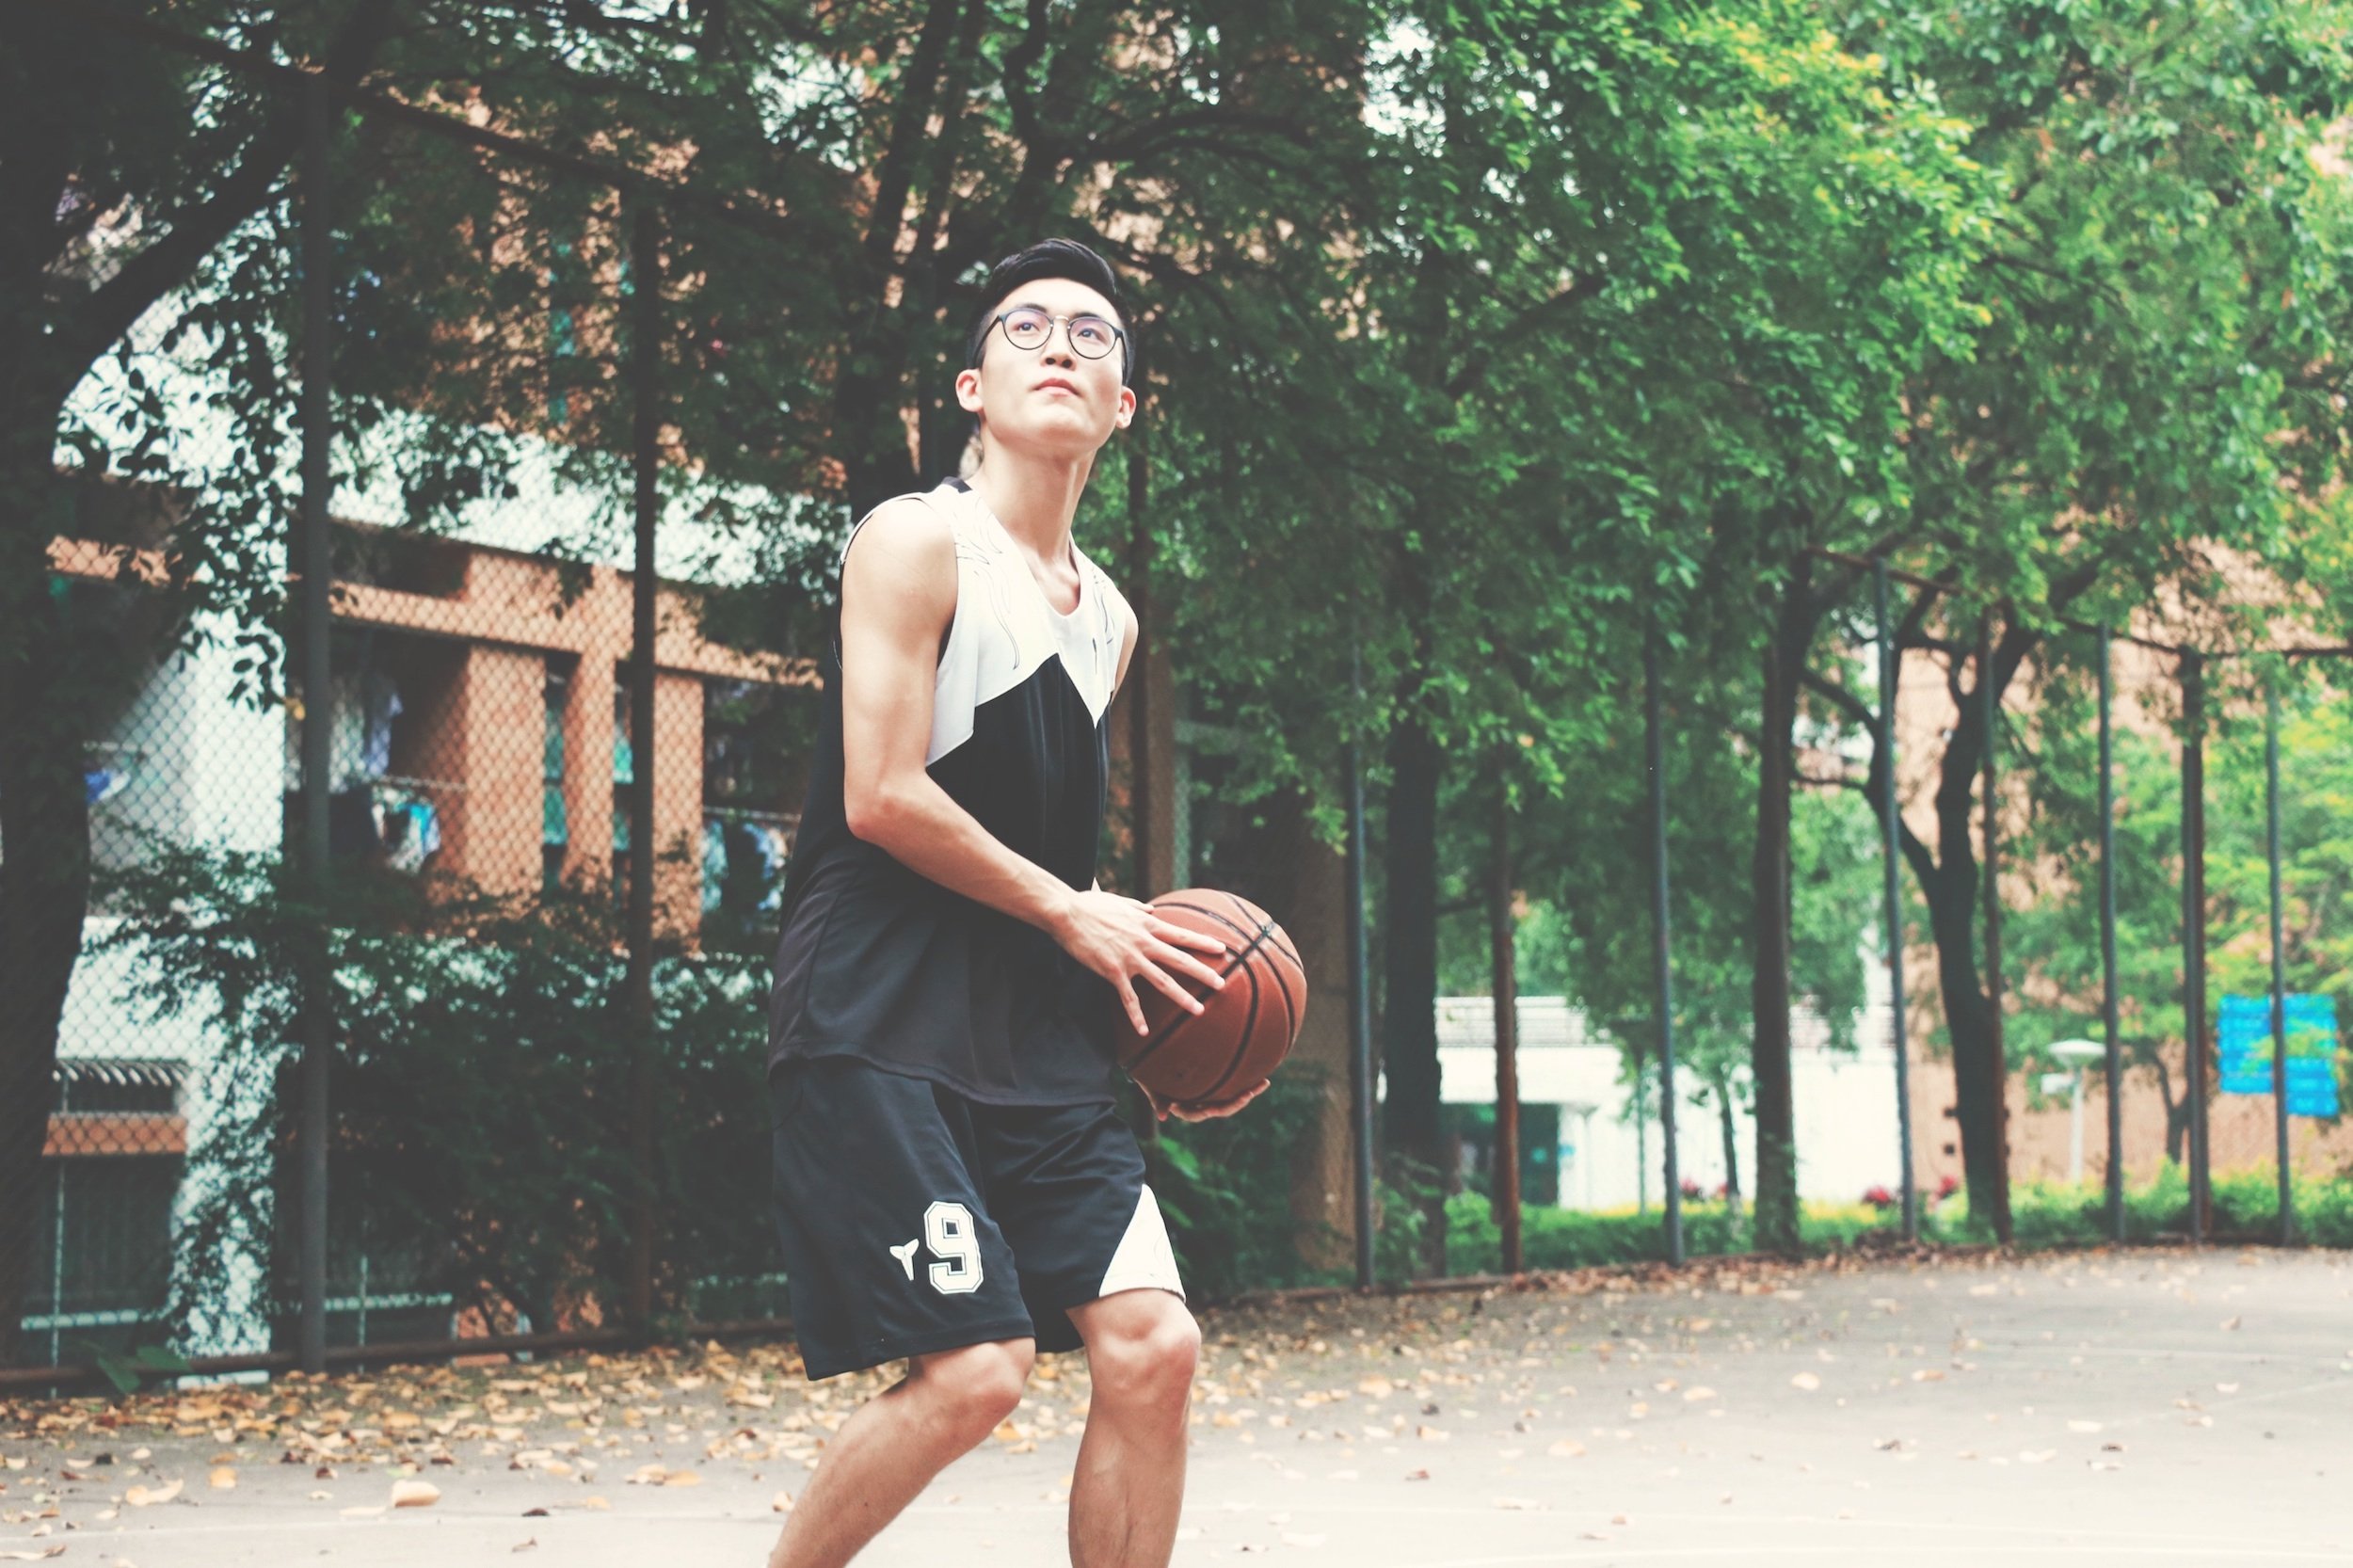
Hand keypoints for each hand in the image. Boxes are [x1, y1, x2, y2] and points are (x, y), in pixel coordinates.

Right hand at [1053, 888, 1229, 1036]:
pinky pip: (1129, 998)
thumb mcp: (1120, 901)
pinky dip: (1136, 1016)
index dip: (1203, 943)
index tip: (1222, 949)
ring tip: (1199, 1010)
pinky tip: (1144, 1031)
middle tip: (1221, 985)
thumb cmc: (1090, 905)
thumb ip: (1138, 906)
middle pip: (1180, 959)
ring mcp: (1130, 958)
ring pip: (1162, 981)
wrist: (1067, 913)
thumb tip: (1151, 908)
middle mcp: (1144, 941)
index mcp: (1147, 924)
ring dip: (1182, 997)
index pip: (1181, 935)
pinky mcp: (1113, 971)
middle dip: (1203, 973)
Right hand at [1142, 1078, 1270, 1122]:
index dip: (1207, 1111)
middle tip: (1250, 1093)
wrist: (1154, 1065)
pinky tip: (1261, 1076)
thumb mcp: (1151, 1088)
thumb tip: (1163, 1117)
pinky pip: (1233, 1087)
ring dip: (1248, 1092)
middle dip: (1237, 1102)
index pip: (1198, 1114)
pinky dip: (1246, 1082)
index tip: (1213, 1107)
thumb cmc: (1150, 1077)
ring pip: (1231, 1098)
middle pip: (1221, 1108)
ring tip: (1264, 1083)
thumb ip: (1157, 1101)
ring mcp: (1210, 1095)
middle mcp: (1201, 1104)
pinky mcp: (1217, 1085)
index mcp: (1186, 1108)